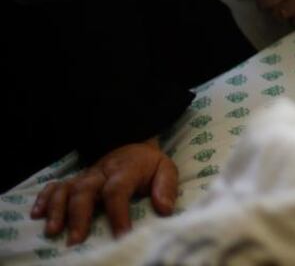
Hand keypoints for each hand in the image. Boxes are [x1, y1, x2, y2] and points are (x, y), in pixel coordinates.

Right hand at [31, 138, 177, 244]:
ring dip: (57, 210)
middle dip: (78, 216)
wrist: (133, 145)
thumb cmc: (149, 164)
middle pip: (85, 190)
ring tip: (53, 232)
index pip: (117, 190)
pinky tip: (37, 215)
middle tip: (76, 240)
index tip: (121, 235)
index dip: (118, 213)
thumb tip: (164, 209)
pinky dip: (44, 199)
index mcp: (125, 170)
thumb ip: (166, 187)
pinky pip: (55, 186)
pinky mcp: (75, 180)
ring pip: (66, 189)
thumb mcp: (166, 169)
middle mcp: (101, 172)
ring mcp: (85, 176)